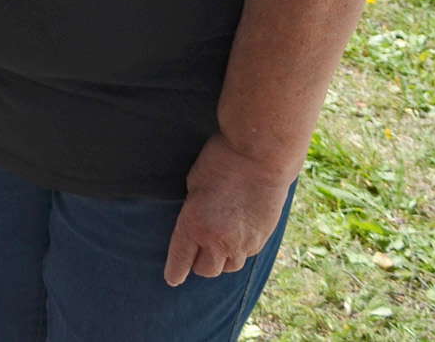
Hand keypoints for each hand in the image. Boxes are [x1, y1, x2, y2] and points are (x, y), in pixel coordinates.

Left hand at [164, 133, 293, 285]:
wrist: (261, 155)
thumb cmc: (221, 161)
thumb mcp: (193, 184)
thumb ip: (192, 211)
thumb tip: (193, 225)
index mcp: (194, 224)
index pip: (180, 259)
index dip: (175, 272)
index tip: (172, 279)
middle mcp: (218, 239)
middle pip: (205, 270)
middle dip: (197, 264)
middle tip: (195, 253)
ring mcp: (243, 242)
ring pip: (228, 267)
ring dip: (219, 260)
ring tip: (216, 246)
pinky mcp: (262, 239)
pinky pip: (246, 256)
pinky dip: (238, 251)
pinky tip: (235, 237)